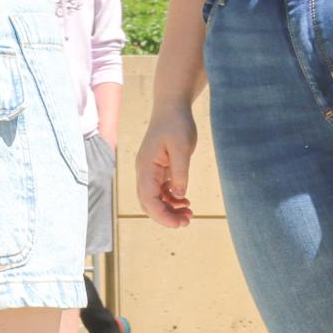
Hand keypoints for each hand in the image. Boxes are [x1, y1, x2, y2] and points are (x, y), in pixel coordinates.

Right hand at [136, 104, 198, 227]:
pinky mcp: (158, 169)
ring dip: (168, 209)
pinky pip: (160, 191)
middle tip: (187, 221)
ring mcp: (150, 170)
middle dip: (165, 216)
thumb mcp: (182, 148)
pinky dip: (170, 200)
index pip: (148, 198)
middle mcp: (144, 171)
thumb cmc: (176, 124)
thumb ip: (180, 173)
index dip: (162, 216)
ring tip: (189, 214)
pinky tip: (185, 202)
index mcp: (146, 166)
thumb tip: (179, 196)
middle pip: (148, 202)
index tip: (180, 224)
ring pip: (153, 198)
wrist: (171, 108)